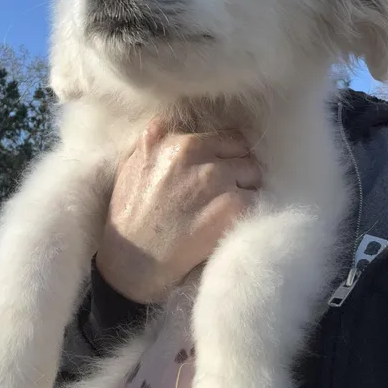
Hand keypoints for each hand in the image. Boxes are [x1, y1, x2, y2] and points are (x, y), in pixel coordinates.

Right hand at [95, 121, 261, 303]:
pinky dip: (249, 211)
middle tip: (225, 191)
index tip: (219, 169)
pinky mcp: (234, 206)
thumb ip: (152, 139)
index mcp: (174, 142)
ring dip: (246, 189)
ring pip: (253, 174)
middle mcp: (198, 154)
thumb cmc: (129, 216)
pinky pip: (257, 200)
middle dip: (237, 169)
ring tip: (226, 209)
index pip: (223, 137)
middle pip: (242, 152)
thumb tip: (167, 125)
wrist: (134, 262)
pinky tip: (230, 223)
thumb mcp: (130, 165)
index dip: (224, 154)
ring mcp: (218, 179)